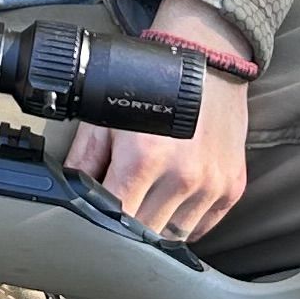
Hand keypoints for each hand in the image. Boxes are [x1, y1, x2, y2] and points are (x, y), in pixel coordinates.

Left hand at [62, 0, 256, 241]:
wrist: (208, 61)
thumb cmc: (152, 86)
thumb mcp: (106, 117)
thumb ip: (84, 160)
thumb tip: (68, 195)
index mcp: (144, 158)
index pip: (114, 218)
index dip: (100, 224)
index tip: (95, 221)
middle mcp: (182, 176)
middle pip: (145, 235)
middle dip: (127, 230)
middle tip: (120, 213)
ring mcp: (211, 184)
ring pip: (174, 237)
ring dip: (157, 229)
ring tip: (148, 205)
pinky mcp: (232, 187)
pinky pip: (202, 228)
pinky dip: (185, 223)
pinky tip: (173, 203)